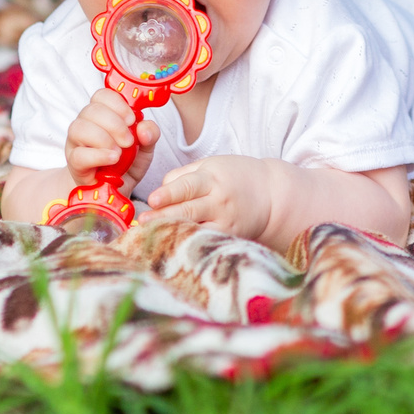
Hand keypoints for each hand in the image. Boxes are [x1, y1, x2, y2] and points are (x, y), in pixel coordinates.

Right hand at [64, 86, 156, 189]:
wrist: (113, 192)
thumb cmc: (126, 165)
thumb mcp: (145, 148)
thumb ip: (150, 134)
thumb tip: (143, 127)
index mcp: (102, 115)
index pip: (102, 95)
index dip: (117, 103)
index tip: (132, 119)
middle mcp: (86, 124)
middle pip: (92, 109)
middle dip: (115, 124)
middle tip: (129, 141)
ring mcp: (76, 143)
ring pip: (80, 127)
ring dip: (104, 138)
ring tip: (119, 153)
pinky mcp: (74, 164)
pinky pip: (79, 154)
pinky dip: (98, 155)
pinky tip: (112, 159)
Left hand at [145, 155, 278, 240]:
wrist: (270, 194)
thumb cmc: (234, 176)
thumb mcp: (211, 165)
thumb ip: (183, 175)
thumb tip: (159, 192)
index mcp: (212, 178)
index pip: (187, 186)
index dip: (169, 194)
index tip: (152, 200)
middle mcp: (218, 201)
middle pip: (187, 210)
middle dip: (163, 217)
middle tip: (142, 222)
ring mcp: (225, 222)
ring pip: (195, 228)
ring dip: (172, 233)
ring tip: (151, 237)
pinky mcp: (229, 237)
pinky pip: (206, 241)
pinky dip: (189, 243)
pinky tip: (172, 247)